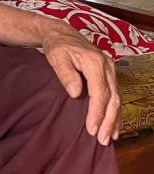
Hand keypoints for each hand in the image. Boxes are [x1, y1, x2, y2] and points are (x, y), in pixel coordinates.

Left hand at [41, 24, 120, 144]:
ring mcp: (111, 70)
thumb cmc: (58, 46)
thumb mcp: (56, 57)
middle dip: (108, 121)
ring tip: (109, 137)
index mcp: (95, 62)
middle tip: (102, 139)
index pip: (99, 93)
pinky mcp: (110, 74)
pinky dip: (115, 111)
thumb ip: (66, 74)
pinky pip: (116, 95)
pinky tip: (113, 124)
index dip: (97, 112)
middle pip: (112, 98)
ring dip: (114, 119)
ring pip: (117, 99)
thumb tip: (75, 93)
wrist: (63, 34)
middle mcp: (108, 66)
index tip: (91, 129)